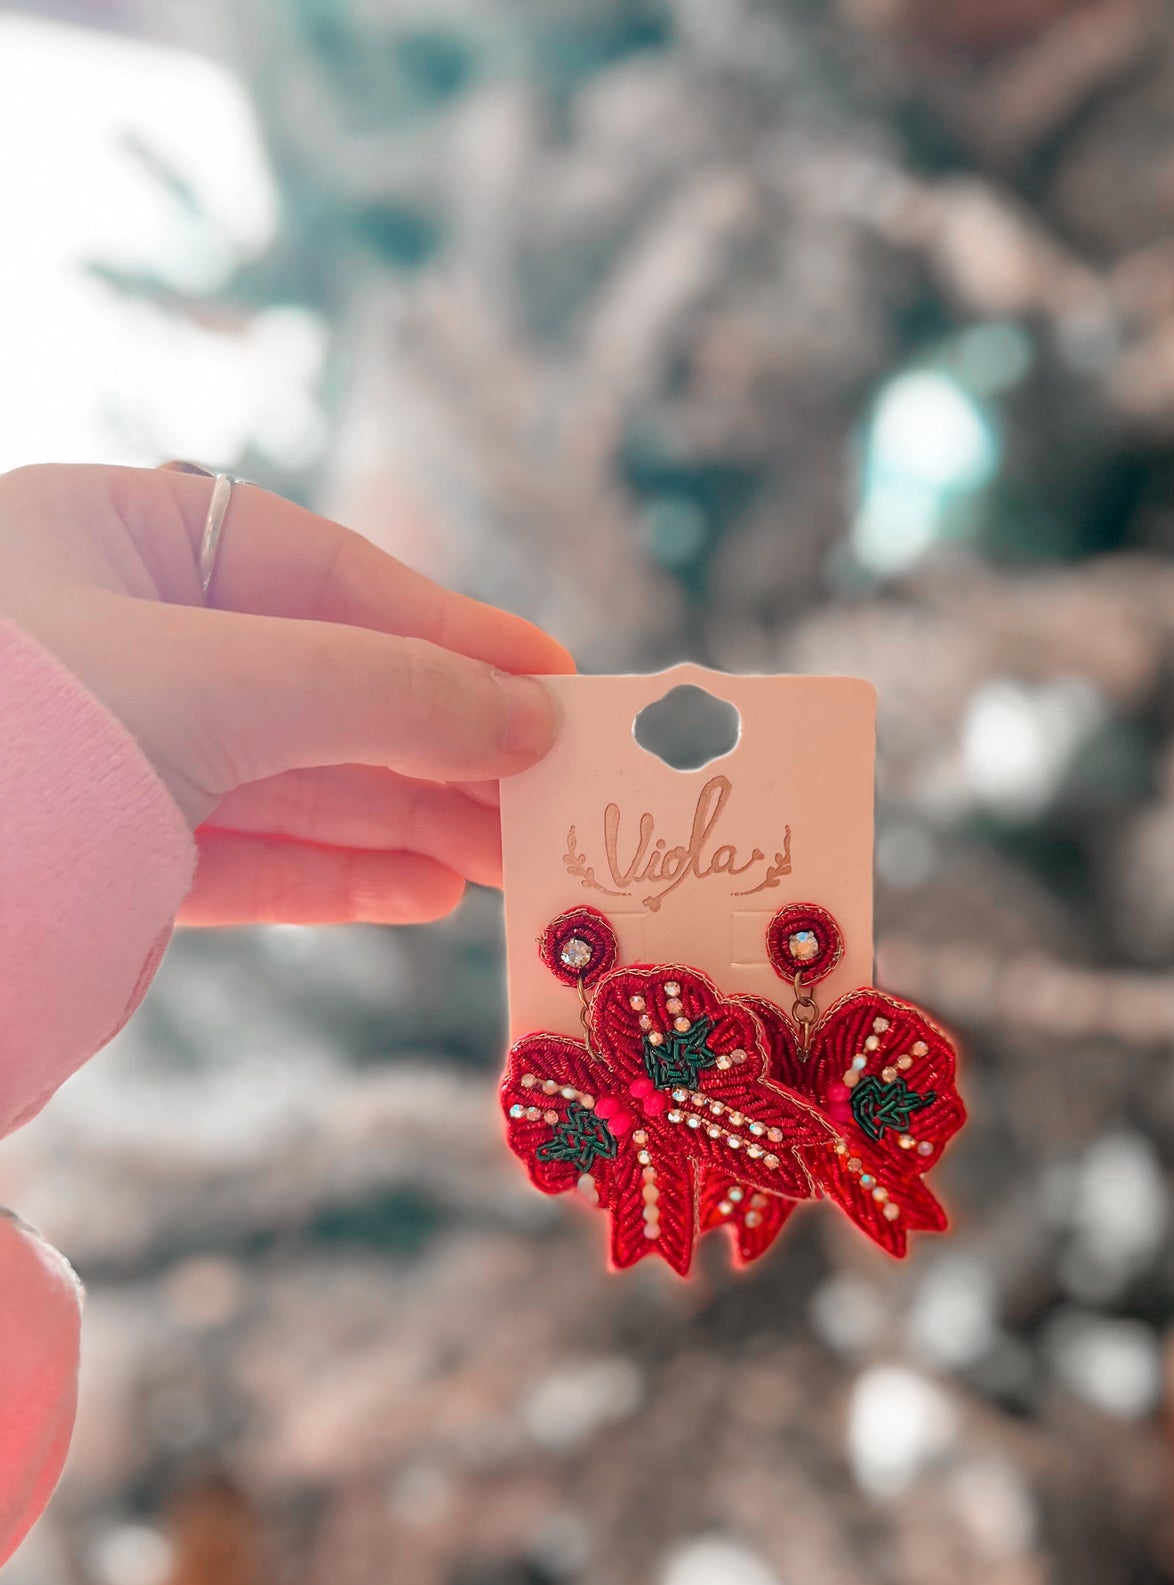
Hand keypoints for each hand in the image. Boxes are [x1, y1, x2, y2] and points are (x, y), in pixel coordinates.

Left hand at [0, 463, 571, 923]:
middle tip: (555, 791)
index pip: (321, 568)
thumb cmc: (22, 734)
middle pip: (320, 682)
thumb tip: (527, 714)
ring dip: (409, 819)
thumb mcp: (217, 684)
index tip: (554, 680)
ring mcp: (111, 751)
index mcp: (108, 538)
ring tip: (515, 858)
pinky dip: (336, 876)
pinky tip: (426, 890)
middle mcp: (112, 637)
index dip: (448, 626)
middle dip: (441, 742)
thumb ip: (383, 692)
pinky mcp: (109, 857)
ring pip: (293, 779)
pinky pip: (246, 855)